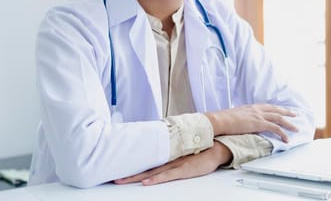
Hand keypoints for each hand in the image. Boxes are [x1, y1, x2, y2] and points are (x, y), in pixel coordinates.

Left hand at [114, 141, 231, 185]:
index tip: (119, 168)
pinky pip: (167, 176)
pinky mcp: (184, 170)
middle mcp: (168, 159)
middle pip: (145, 167)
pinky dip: (156, 179)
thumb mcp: (182, 150)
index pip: (146, 160)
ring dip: (136, 177)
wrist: (216, 147)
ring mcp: (175, 164)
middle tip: (114, 177)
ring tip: (122, 181)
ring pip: (152, 172)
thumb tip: (158, 153)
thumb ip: (170, 153)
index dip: (132, 165)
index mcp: (167, 154)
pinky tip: (146, 182)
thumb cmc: (200, 149)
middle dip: (129, 173)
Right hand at [204, 104, 298, 142]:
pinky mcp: (259, 123)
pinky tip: (286, 139)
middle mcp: (256, 109)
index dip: (276, 108)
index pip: (267, 106)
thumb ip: (242, 118)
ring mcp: (259, 115)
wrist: (220, 120)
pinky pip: (275, 128)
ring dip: (289, 124)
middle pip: (276, 110)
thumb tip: (242, 123)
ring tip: (296, 129)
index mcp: (251, 107)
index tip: (282, 110)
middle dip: (286, 112)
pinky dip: (282, 133)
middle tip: (295, 114)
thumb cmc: (223, 120)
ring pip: (279, 118)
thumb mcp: (235, 116)